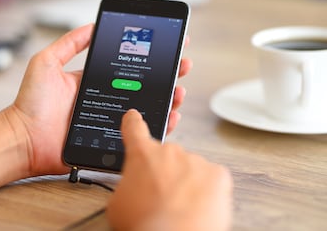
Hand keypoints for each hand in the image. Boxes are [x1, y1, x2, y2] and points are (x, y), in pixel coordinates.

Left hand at [4, 24, 190, 175]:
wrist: (23, 139)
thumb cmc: (30, 103)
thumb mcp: (46, 63)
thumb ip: (68, 44)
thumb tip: (92, 25)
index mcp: (96, 81)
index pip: (129, 67)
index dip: (150, 58)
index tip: (169, 47)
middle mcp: (107, 99)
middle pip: (145, 87)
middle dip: (168, 75)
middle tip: (182, 66)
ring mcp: (111, 120)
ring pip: (148, 109)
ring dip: (168, 99)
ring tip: (178, 92)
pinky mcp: (112, 140)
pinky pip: (140, 133)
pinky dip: (159, 126)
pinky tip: (169, 117)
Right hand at [106, 109, 232, 230]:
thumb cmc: (145, 224)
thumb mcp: (118, 201)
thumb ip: (128, 182)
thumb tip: (135, 185)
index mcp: (142, 154)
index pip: (134, 128)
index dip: (133, 122)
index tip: (135, 117)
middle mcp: (170, 152)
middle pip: (167, 155)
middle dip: (165, 171)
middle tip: (162, 194)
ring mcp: (195, 161)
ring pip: (190, 167)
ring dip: (186, 182)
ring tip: (179, 207)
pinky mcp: (217, 174)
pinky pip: (211, 177)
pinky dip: (206, 189)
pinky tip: (196, 205)